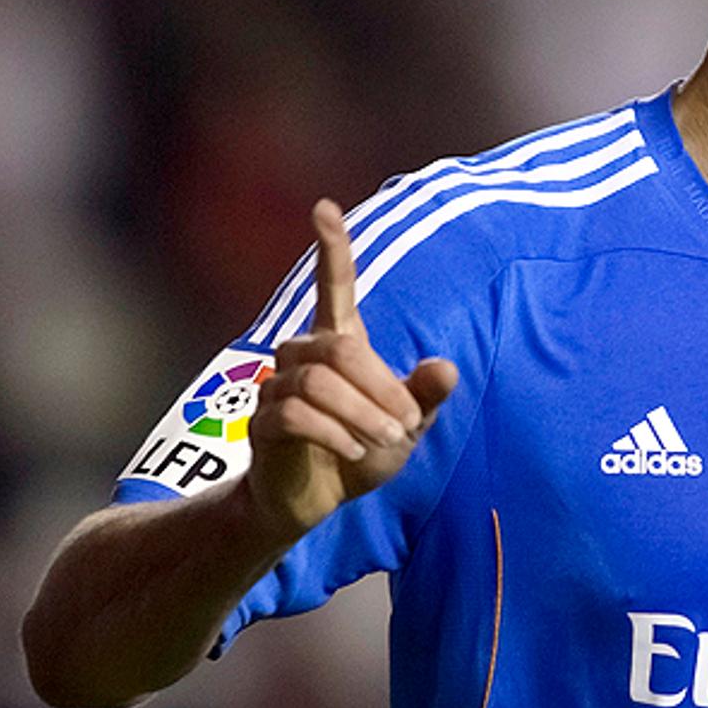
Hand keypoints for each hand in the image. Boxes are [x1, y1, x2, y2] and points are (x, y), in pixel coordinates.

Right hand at [245, 199, 458, 541]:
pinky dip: (333, 432)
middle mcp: (301, 355)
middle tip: (406, 427)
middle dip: (381, 388)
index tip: (324, 207)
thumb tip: (446, 366)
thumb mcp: (407, 426)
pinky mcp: (261, 421)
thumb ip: (426, 397)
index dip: (331, 249)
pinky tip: (352, 449)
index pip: (332, 287)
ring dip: (362, 414)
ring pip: (318, 382)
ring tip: (384, 441)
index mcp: (338, 344)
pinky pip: (295, 414)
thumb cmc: (361, 452)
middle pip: (340, 350)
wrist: (316, 500)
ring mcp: (276, 386)